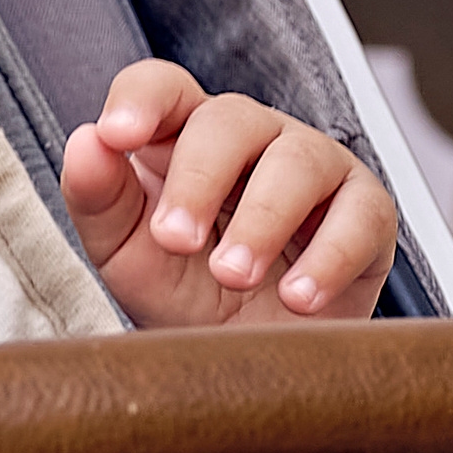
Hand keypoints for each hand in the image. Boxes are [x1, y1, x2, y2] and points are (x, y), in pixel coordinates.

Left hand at [61, 61, 395, 329]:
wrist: (250, 365)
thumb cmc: (184, 293)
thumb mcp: (124, 252)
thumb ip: (98, 198)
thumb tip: (86, 141)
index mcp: (182, 136)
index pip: (163, 87)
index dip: (142, 99)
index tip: (117, 135)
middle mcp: (251, 138)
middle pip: (229, 119)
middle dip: (197, 179)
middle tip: (174, 241)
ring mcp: (313, 167)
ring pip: (297, 161)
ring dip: (261, 221)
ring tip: (231, 276)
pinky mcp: (366, 212)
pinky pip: (360, 215)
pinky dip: (328, 258)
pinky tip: (297, 299)